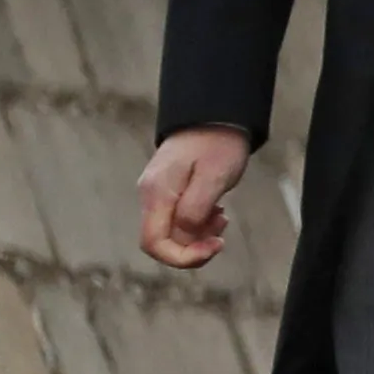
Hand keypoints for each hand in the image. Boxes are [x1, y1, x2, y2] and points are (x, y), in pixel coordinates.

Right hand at [138, 128, 251, 270]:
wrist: (216, 115)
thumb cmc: (219, 144)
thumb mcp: (215, 177)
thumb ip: (196, 209)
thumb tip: (184, 235)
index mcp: (157, 194)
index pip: (153, 243)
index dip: (182, 257)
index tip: (215, 247)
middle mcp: (151, 196)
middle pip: (163, 241)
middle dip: (194, 246)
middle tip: (222, 231)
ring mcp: (158, 194)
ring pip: (173, 232)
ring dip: (199, 235)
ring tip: (222, 216)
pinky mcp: (169, 192)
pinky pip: (178, 219)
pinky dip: (199, 222)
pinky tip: (217, 210)